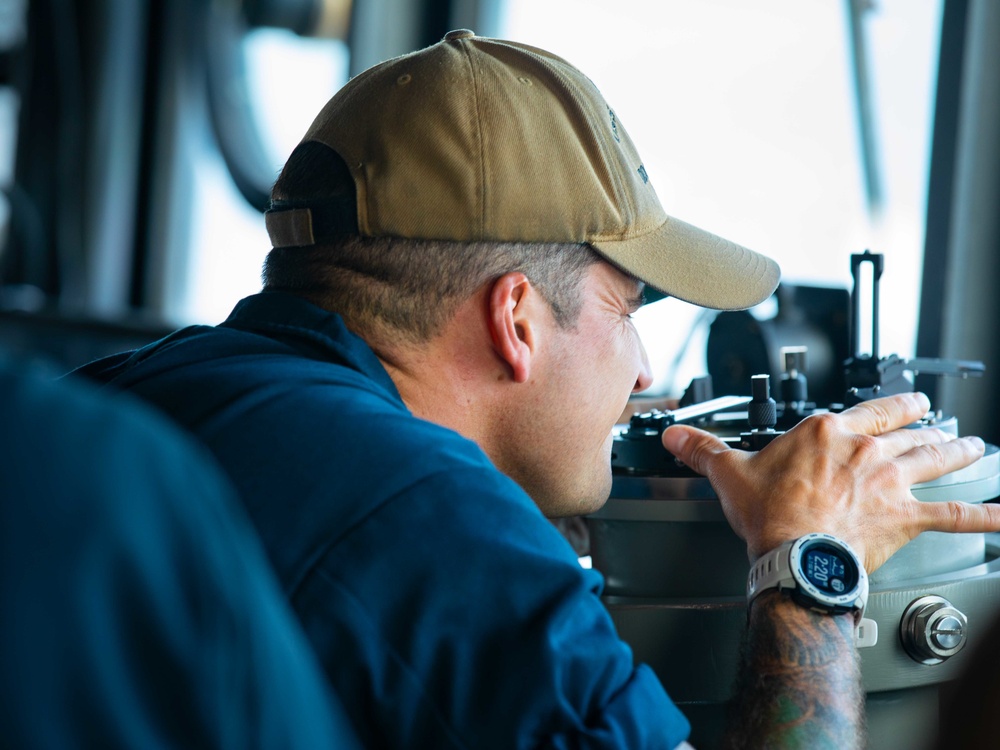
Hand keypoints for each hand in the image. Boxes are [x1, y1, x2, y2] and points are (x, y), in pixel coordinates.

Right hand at [661, 392, 999, 572]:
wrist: (795, 556)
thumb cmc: (770, 516)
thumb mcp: (730, 475)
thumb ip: (703, 449)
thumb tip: (675, 435)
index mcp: (828, 433)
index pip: (868, 409)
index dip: (891, 404)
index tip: (901, 402)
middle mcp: (866, 451)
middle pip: (907, 431)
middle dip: (927, 425)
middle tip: (941, 421)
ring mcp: (891, 483)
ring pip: (936, 460)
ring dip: (959, 452)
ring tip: (974, 447)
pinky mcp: (906, 518)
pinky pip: (957, 515)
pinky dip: (987, 515)